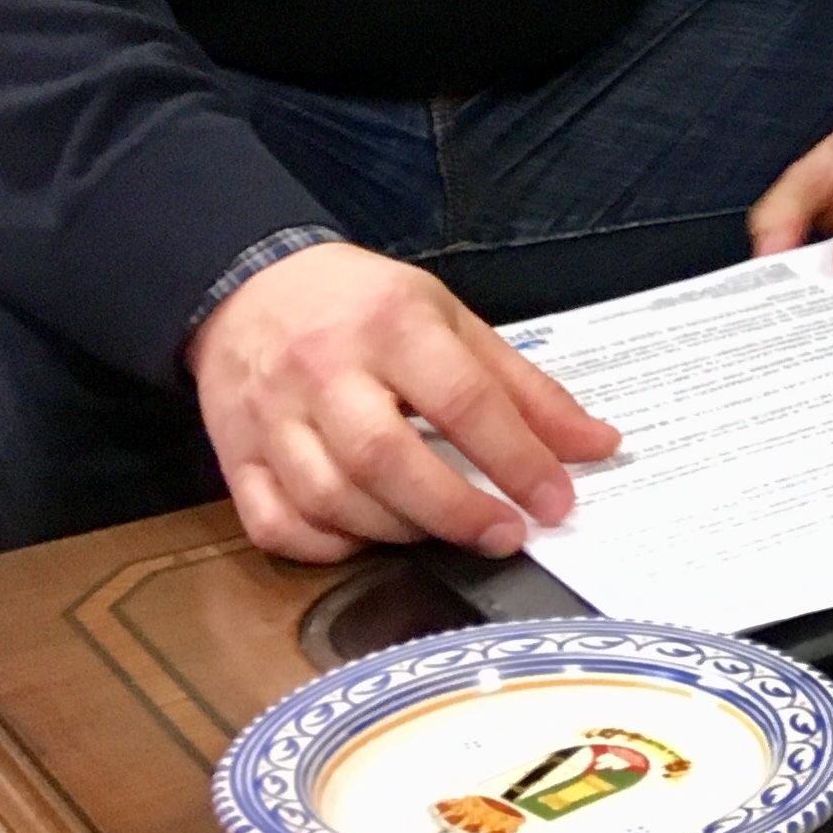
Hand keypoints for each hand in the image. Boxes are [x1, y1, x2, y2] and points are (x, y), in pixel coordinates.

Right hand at [187, 242, 618, 565]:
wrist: (250, 286)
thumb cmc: (366, 306)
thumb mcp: (452, 320)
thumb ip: (524, 388)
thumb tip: (597, 445)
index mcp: (393, 324)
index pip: (463, 399)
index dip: (517, 459)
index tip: (557, 502)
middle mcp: (325, 370)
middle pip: (386, 457)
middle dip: (455, 511)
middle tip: (505, 536)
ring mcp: (271, 417)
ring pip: (331, 498)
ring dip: (398, 531)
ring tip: (444, 531)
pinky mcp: (235, 457)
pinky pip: (275, 524)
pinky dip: (325, 547)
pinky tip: (367, 538)